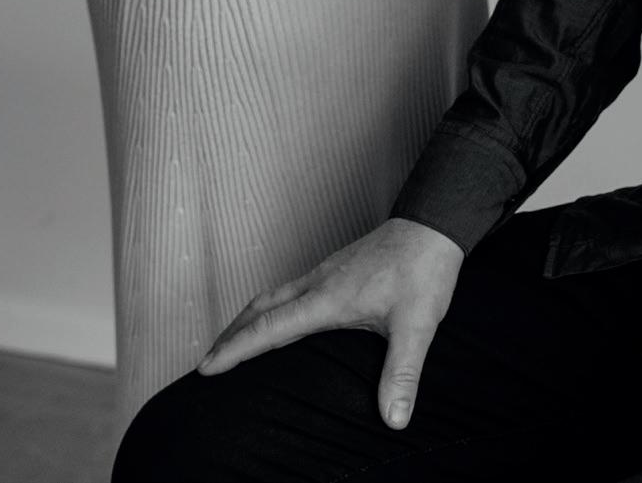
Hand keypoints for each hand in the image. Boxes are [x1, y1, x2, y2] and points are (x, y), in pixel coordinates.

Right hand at [198, 217, 463, 429]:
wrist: (434, 222)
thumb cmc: (424, 269)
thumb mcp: (417, 324)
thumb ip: (402, 372)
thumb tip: (394, 419)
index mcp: (328, 297)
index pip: (269, 325)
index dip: (236, 349)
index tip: (206, 368)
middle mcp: (319, 282)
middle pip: (259, 307)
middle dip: (230, 335)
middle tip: (207, 362)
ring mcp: (326, 271)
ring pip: (273, 295)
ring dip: (247, 319)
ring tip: (233, 344)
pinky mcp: (337, 268)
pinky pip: (290, 289)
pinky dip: (271, 308)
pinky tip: (282, 321)